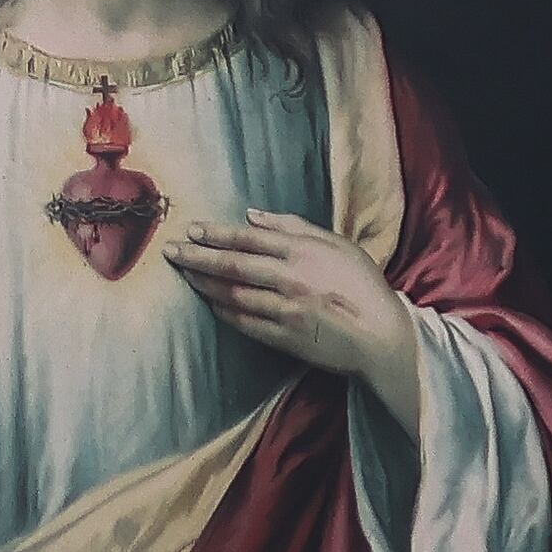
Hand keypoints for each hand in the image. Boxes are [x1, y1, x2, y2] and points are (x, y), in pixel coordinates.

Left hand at [169, 208, 424, 417]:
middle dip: (197, 257)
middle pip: (232, 265)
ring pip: (232, 293)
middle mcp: (291, 278)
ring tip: (184, 275)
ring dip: (203, 284)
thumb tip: (252, 215)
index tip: (192, 230)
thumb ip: (293, 227)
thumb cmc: (362, 284)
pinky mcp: (282, 336)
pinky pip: (242, 321)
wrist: (381, 334)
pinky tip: (208, 302)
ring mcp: (285, 309)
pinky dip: (222, 310)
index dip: (216, 234)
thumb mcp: (337, 244)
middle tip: (171, 252)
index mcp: (304, 251)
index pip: (249, 239)